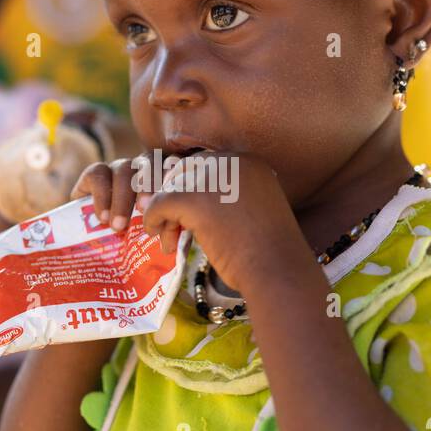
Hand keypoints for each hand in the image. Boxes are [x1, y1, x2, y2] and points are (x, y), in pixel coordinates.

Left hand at [72, 152, 306, 292]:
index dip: (192, 189)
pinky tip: (159, 237)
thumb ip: (226, 197)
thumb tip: (185, 197)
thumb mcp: (252, 212)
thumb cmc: (270, 252)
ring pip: (170, 188)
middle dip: (175, 198)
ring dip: (165, 214)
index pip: (205, 164)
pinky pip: (159, 203)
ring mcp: (211, 178)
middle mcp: (230, 161)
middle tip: (173, 227)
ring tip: (170, 239)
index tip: (188, 214)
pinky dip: (153, 219)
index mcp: (248, 162)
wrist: (277, 269)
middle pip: (184, 171)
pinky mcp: (193, 198)